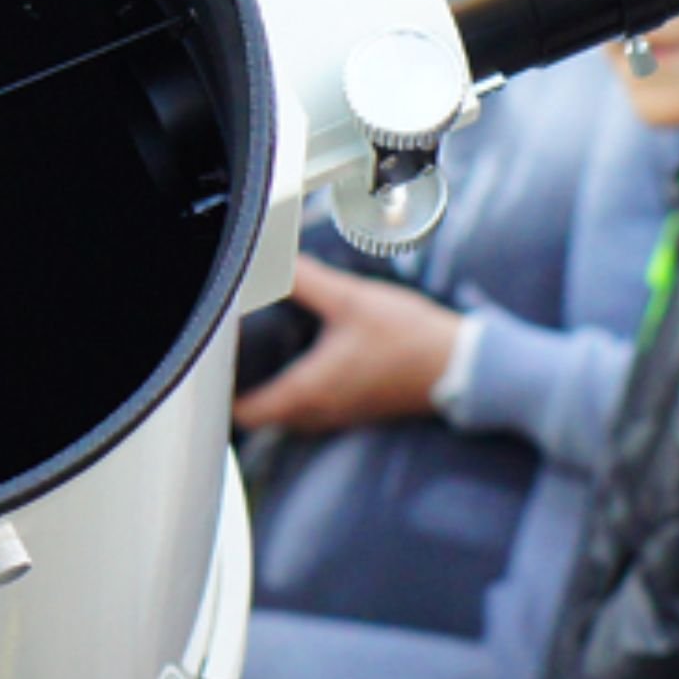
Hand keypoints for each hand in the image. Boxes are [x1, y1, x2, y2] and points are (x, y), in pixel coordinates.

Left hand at [230, 260, 463, 435]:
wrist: (464, 366)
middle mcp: (321, 412)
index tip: (214, 372)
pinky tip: (306, 362)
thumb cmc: (412, 340)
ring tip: (261, 360)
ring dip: (273, 393)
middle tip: (231, 362)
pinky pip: (315, 410)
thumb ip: (306, 280)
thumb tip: (272, 261)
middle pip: (263, 416)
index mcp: (310, 391)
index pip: (246, 413)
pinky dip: (300, 393)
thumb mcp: (352, 300)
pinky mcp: (359, 409)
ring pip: (289, 415)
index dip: (223, 396)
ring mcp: (341, 415)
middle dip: (243, 392)